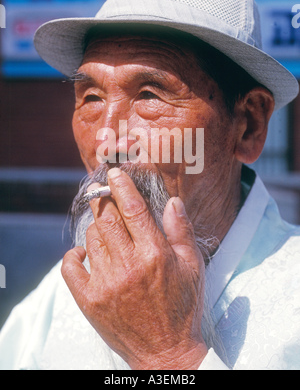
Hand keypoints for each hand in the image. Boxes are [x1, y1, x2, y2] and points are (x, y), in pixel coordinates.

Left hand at [62, 167, 207, 369]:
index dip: (122, 187)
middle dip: (103, 201)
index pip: (133, 210)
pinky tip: (84, 252)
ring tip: (105, 229)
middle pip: (107, 219)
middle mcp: (128, 266)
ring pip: (91, 239)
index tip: (113, 174)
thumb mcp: (193, 268)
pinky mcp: (90, 301)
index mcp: (155, 255)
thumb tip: (172, 201)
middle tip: (102, 193)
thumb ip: (181, 231)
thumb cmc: (183, 308)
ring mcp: (106, 284)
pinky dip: (74, 255)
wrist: (165, 352)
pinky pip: (71, 268)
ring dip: (96, 228)